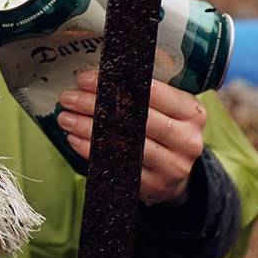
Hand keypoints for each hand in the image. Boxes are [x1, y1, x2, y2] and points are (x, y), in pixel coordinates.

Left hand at [57, 72, 206, 204]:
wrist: (176, 173)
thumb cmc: (165, 130)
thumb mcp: (168, 107)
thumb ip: (145, 90)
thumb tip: (101, 72)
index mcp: (192, 112)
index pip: (154, 93)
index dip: (117, 84)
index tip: (86, 79)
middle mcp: (187, 140)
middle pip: (137, 119)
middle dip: (96, 106)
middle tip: (68, 98)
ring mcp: (173, 166)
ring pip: (125, 144)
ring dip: (88, 129)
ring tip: (65, 118)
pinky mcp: (155, 186)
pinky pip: (118, 166)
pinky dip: (92, 152)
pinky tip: (75, 139)